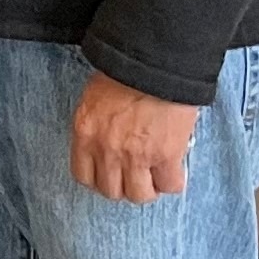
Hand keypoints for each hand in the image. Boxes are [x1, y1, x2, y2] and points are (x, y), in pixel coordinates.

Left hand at [72, 72, 200, 201]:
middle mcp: (106, 149)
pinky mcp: (165, 156)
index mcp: (85, 132)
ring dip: (149, 188)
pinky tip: (175, 170)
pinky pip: (170, 185)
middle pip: (111, 191)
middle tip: (136, 175)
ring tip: (156, 175)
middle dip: (124, 185)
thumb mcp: (96, 98)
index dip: (100, 179)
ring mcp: (135, 156)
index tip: (111, 174)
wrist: (155, 63)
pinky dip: (173, 181)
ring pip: (139, 195)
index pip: (83, 175)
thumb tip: (108, 140)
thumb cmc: (126, 72)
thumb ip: (97, 125)